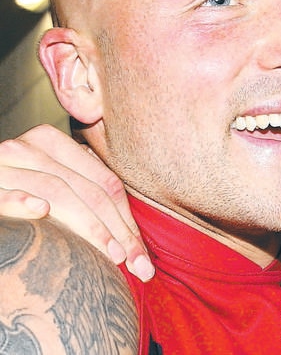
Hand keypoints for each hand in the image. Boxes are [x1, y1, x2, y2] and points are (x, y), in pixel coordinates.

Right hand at [0, 124, 153, 280]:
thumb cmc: (15, 194)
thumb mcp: (54, 185)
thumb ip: (85, 193)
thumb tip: (132, 245)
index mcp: (52, 143)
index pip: (105, 183)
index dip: (128, 220)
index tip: (142, 256)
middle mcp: (29, 148)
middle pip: (88, 191)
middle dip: (118, 231)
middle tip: (135, 262)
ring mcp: (3, 165)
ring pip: (58, 193)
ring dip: (90, 226)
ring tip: (112, 254)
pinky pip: (5, 194)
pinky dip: (22, 201)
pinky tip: (42, 210)